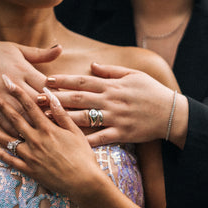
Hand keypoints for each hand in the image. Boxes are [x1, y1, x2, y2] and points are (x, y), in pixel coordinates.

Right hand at [0, 39, 61, 134]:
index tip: (68, 106)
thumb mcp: (17, 48)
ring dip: (33, 125)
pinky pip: (2, 120)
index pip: (45, 85)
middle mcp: (11, 82)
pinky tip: (23, 139)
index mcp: (22, 68)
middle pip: (35, 102)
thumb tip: (60, 48)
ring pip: (20, 114)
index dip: (57, 96)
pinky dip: (13, 130)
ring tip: (47, 137)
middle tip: (62, 126)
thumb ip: (40, 53)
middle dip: (48, 114)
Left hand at [0, 75, 104, 198]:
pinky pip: (9, 161)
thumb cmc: (83, 156)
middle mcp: (35, 140)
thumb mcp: (75, 132)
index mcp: (48, 129)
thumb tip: (49, 95)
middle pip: (14, 119)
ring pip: (7, 140)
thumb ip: (61, 113)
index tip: (6, 80)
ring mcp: (30, 156)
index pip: (29, 105)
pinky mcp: (29, 170)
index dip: (17, 91)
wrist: (84, 183)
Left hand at [45, 63, 187, 147]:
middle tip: (36, 99)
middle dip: (55, 98)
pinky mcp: (121, 133)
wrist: (172, 113)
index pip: (83, 82)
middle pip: (78, 99)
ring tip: (45, 118)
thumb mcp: (134, 75)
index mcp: (112, 85)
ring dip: (63, 118)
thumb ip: (112, 70)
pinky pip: (100, 138)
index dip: (63, 81)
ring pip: (84, 117)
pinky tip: (69, 142)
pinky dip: (85, 140)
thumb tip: (92, 65)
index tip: (47, 81)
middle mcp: (110, 100)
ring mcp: (115, 118)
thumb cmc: (152, 92)